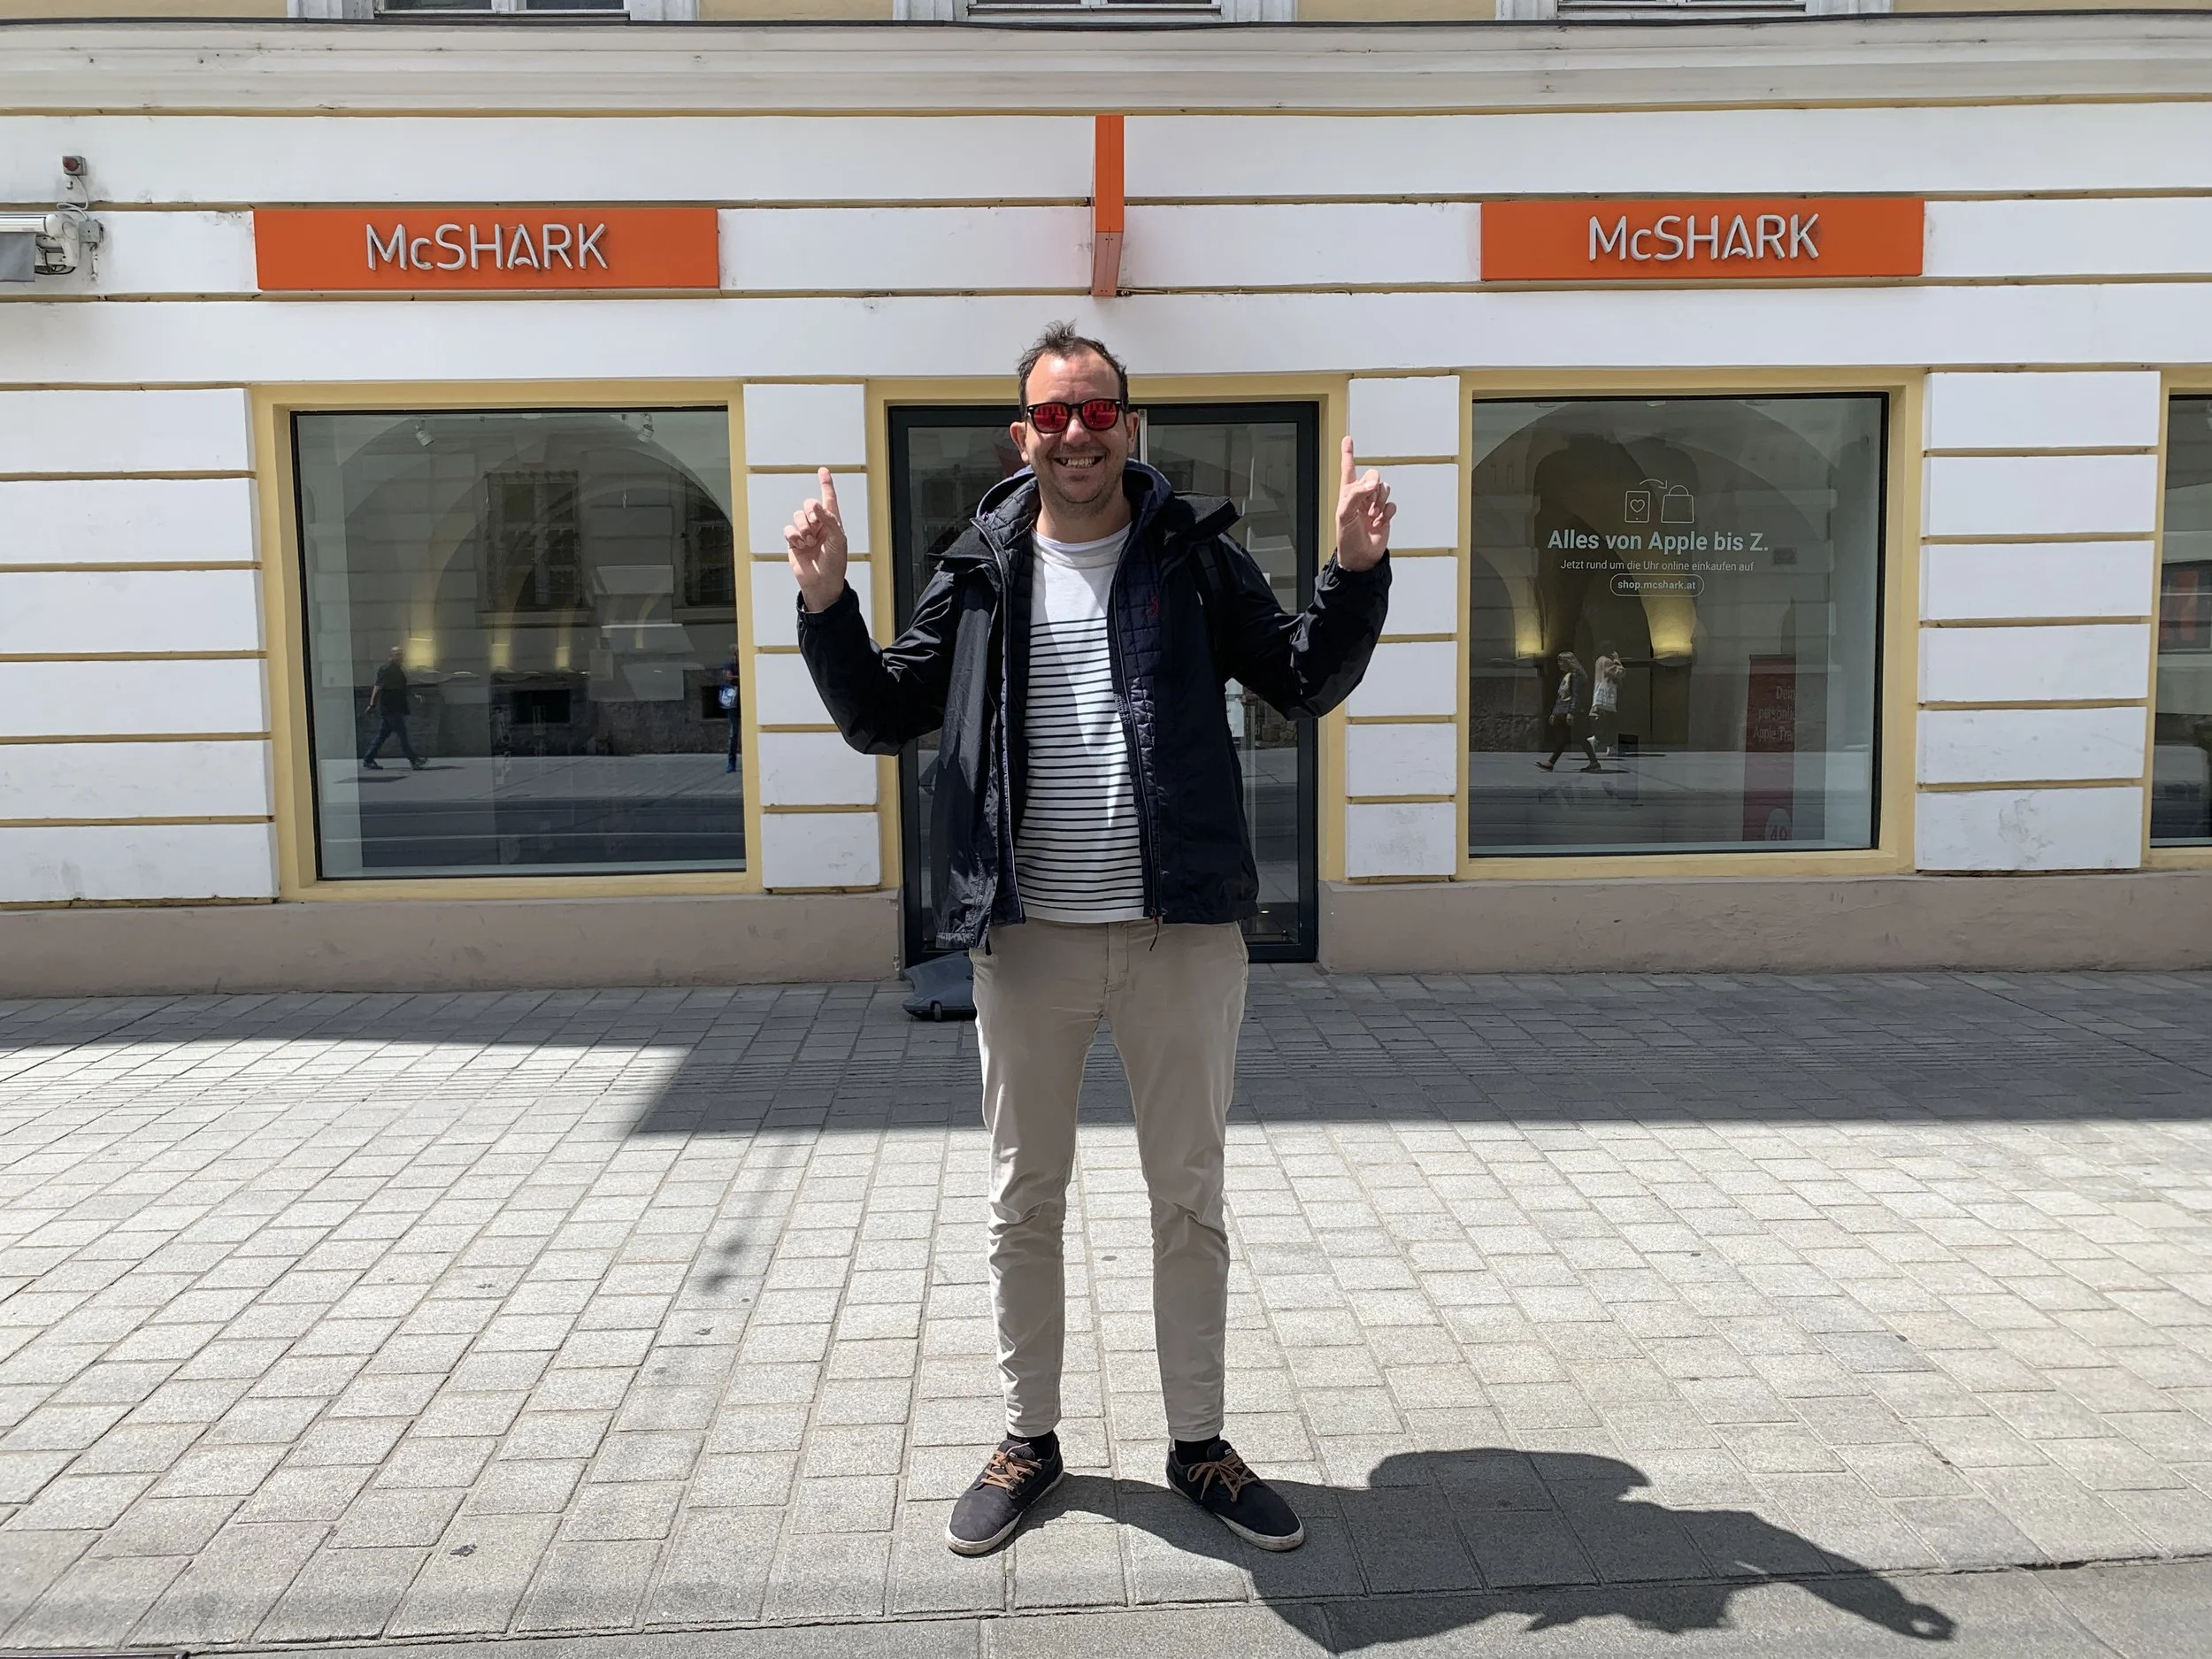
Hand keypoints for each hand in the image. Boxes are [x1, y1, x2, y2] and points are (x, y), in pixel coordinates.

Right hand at [784, 468, 848, 613]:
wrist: (822, 583)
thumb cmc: (835, 564)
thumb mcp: (838, 540)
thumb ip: (828, 520)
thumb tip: (816, 505)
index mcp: (833, 523)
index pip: (829, 499)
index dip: (826, 484)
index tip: (823, 471)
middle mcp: (819, 525)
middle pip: (809, 504)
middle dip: (811, 510)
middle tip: (815, 522)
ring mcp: (806, 533)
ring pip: (798, 516)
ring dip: (803, 527)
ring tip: (809, 542)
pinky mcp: (794, 542)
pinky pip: (789, 529)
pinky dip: (794, 536)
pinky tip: (800, 546)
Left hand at [1334, 437, 1393, 571]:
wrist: (1361, 557)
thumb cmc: (1346, 538)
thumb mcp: (1344, 513)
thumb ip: (1356, 494)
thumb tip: (1372, 482)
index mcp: (1347, 493)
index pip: (1348, 469)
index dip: (1348, 453)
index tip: (1348, 439)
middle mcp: (1361, 496)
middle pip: (1373, 476)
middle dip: (1373, 486)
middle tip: (1369, 501)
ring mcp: (1374, 505)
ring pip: (1384, 488)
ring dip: (1380, 500)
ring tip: (1373, 515)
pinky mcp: (1385, 514)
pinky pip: (1392, 504)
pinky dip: (1388, 511)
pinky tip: (1380, 520)